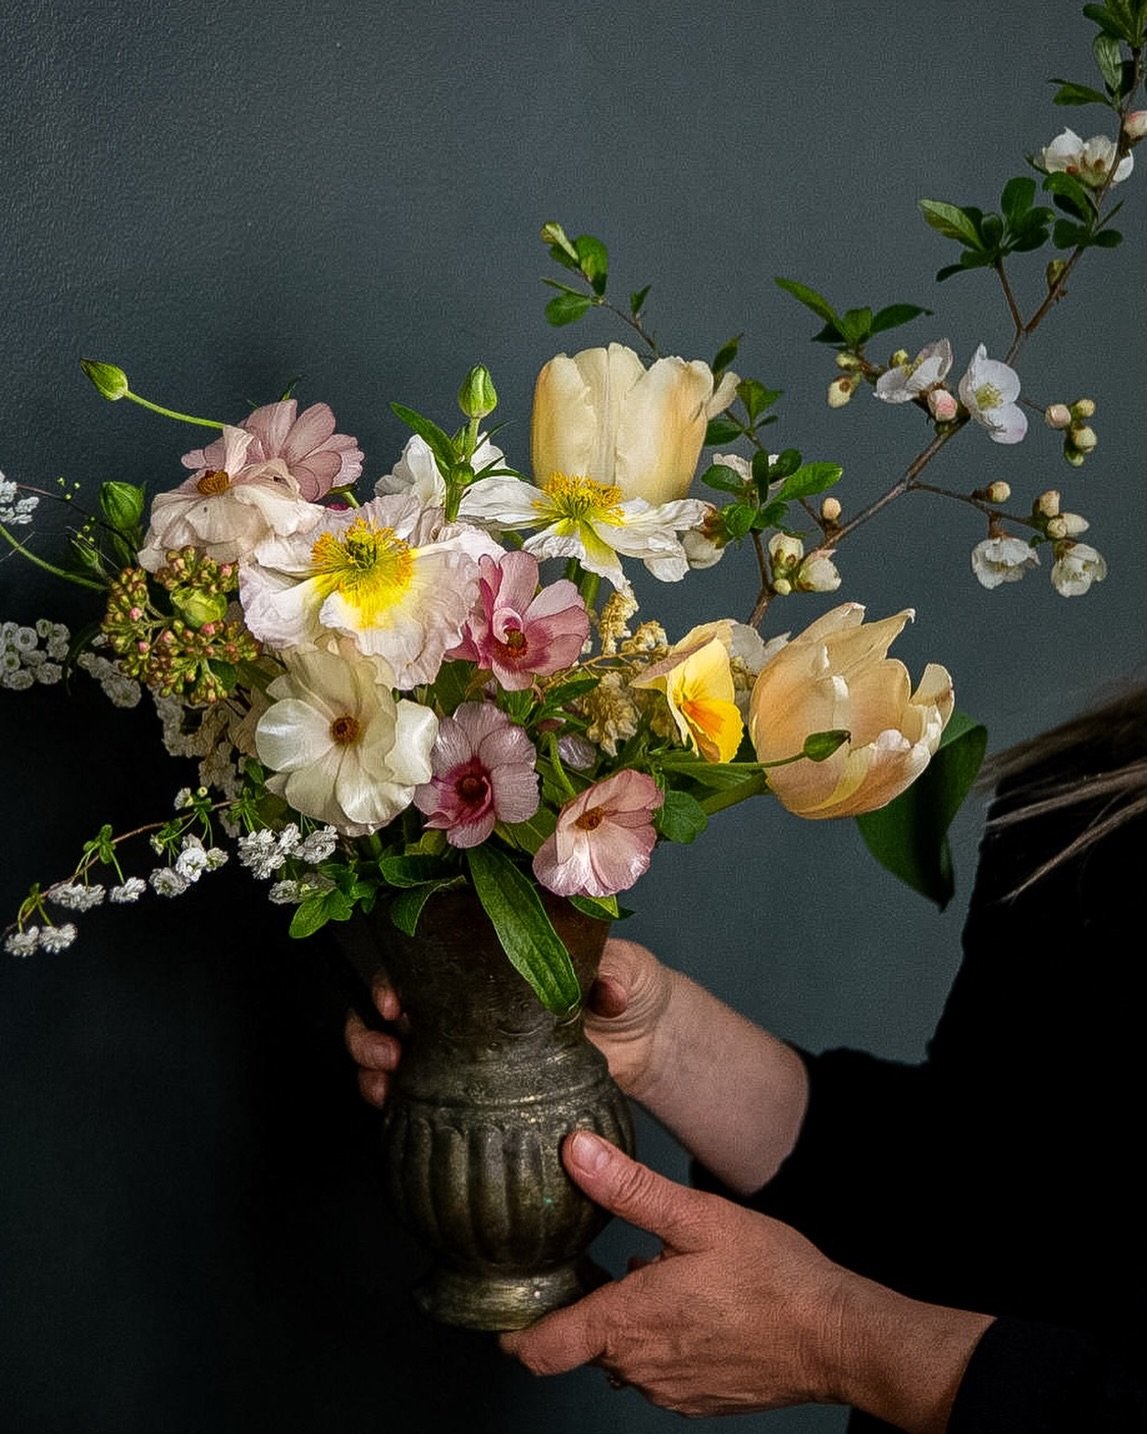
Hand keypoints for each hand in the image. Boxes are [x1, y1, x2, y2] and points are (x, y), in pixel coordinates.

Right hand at [344, 937, 672, 1107]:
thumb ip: (610, 975)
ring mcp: (466, 1051)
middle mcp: (465, 1004)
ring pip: (394, 1056)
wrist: (647, 1041)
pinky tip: (394, 1113)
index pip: (419, 962)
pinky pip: (422, 1100)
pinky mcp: (477, 1093)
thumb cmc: (625, 985)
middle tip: (385, 1051)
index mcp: (486, 964)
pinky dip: (396, 1106)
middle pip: (390, 1012)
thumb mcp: (622, 970)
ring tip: (384, 1087)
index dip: (391, 981)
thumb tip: (605, 994)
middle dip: (368, 1032)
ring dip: (374, 1071)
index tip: (394, 1003)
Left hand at [500, 1130, 848, 1416]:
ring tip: (662, 1272)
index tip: (509, 1300)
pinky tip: (695, 1302)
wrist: (837, 1337)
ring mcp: (670, 1391)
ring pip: (623, 1354)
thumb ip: (629, 1188)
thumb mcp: (698, 1217)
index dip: (514, 1328)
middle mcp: (640, 1367)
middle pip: (582, 1342)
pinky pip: (659, 1369)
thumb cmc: (773, 1277)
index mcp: (627, 1323)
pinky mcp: (699, 1400)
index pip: (540, 1349)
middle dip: (589, 1303)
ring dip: (629, 1318)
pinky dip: (663, 1338)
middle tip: (607, 1256)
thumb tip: (576, 1152)